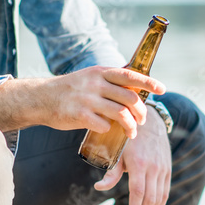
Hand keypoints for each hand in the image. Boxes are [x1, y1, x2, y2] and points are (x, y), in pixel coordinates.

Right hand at [41, 66, 165, 136]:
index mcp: (101, 72)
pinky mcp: (80, 115)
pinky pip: (104, 125)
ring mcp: (88, 99)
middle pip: (130, 98)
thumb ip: (111, 81)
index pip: (130, 75)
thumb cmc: (71, 90)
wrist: (42, 98)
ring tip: (131, 132)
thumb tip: (136, 86)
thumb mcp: (91, 77)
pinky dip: (110, 130)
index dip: (149, 82)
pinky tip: (108, 131)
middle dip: (141, 112)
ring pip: (121, 114)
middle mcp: (96, 83)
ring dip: (130, 126)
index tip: (162, 89)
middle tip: (142, 121)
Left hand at [93, 106, 171, 204]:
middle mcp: (153, 167)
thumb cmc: (127, 137)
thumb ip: (111, 172)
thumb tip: (99, 188)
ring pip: (159, 197)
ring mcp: (162, 169)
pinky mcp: (167, 169)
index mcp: (138, 163)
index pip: (138, 194)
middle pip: (149, 199)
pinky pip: (165, 191)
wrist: (149, 121)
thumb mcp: (116, 151)